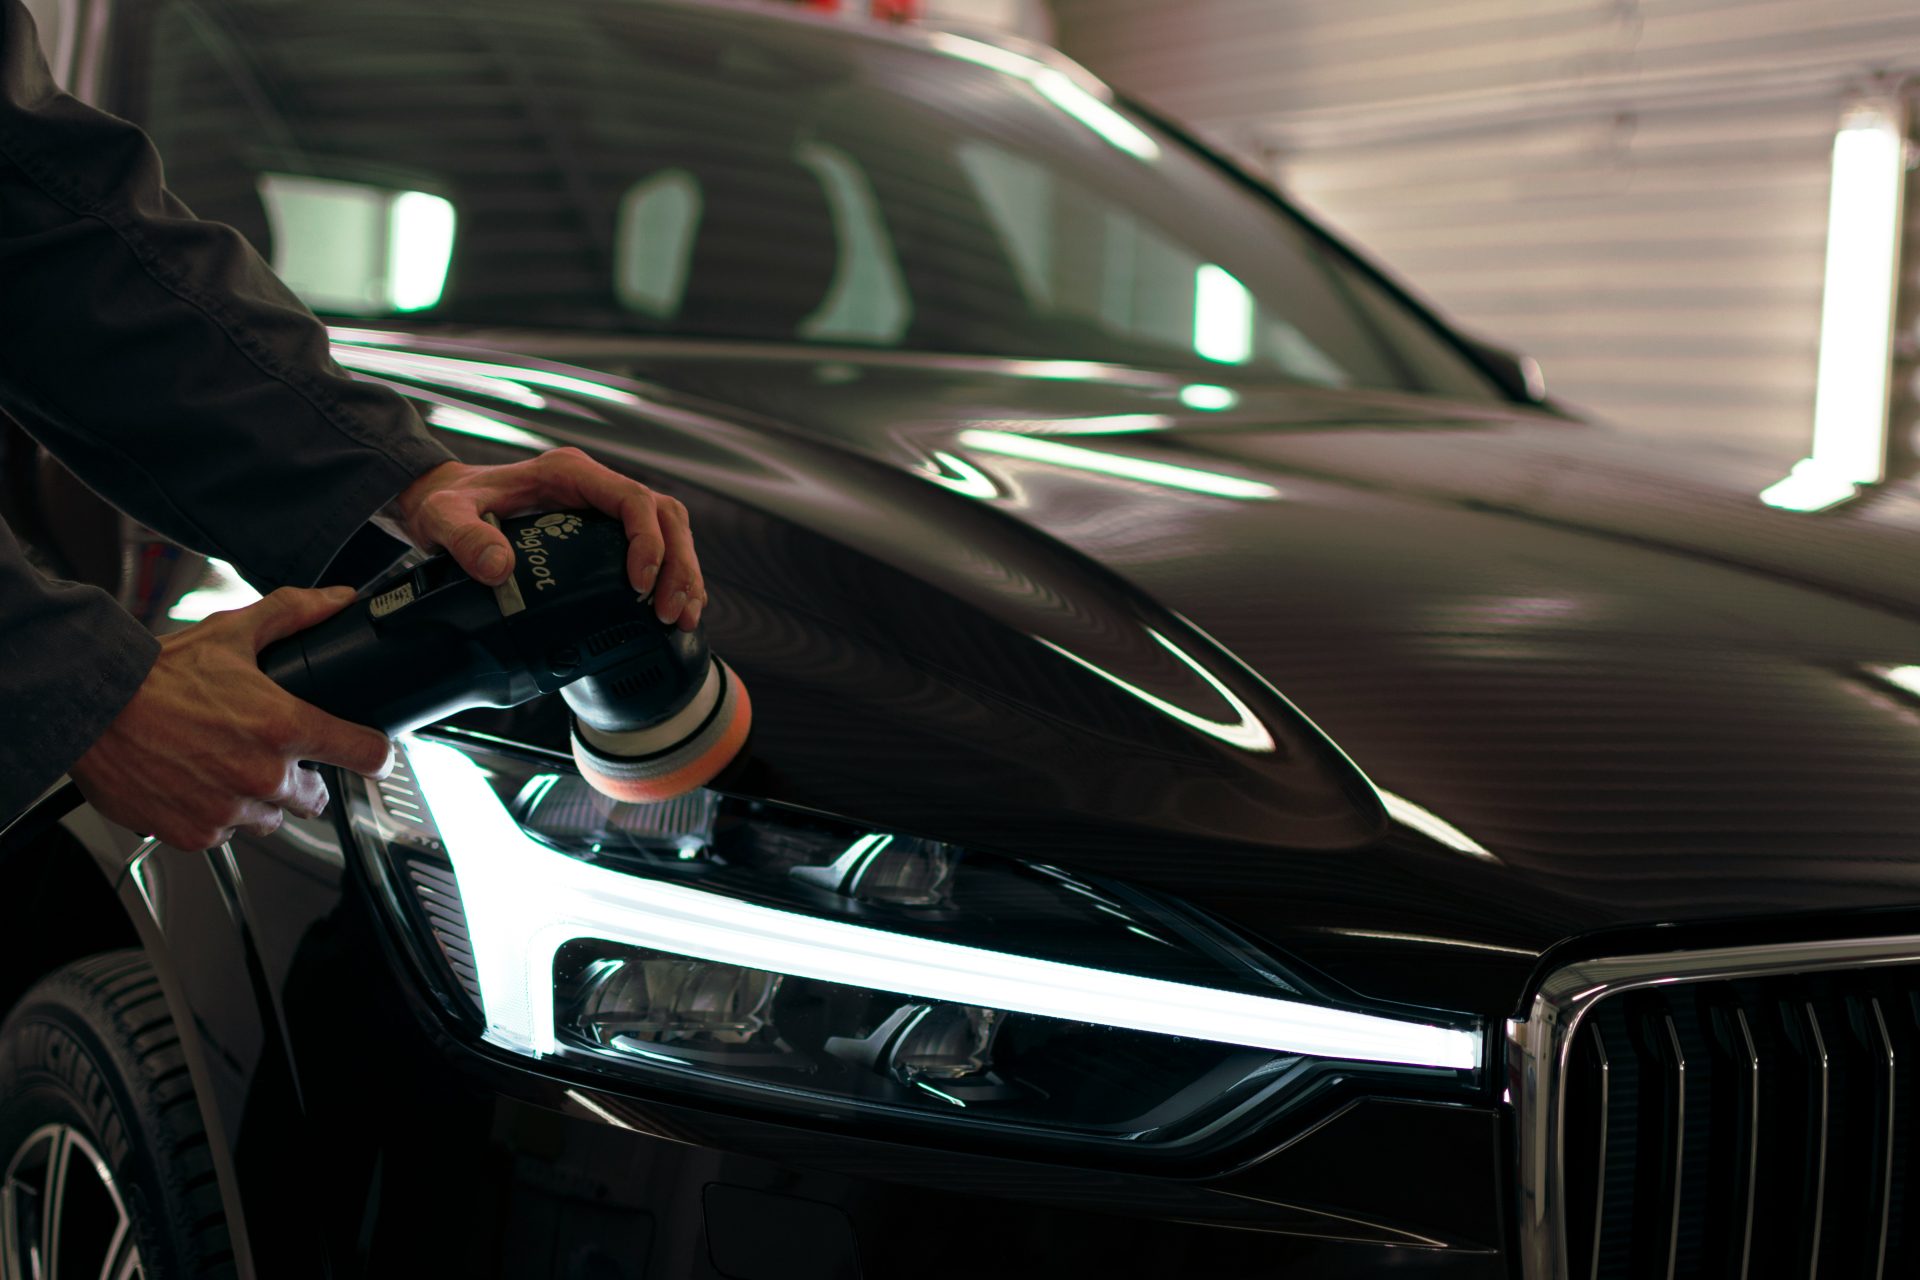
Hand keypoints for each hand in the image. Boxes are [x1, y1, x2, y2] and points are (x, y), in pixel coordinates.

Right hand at [70, 587, 395, 850]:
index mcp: (284, 727)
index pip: (367, 755)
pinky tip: (197, 783)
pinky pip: (225, 834)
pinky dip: (217, 815)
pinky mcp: (195, 834)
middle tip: (273, 753)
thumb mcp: (232, 632)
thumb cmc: (156, 674)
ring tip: (227, 765)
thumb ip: (294, 614)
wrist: (89, 708)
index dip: (378, 755)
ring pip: (270, 819)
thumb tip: (337, 599)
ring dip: (259, 799)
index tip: (377, 757)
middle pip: (317, 798)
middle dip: (303, 777)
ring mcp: (228, 811)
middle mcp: (262, 776)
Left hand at [394, 449, 706, 629]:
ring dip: (683, 573)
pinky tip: (674, 606)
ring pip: (669, 529)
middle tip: (670, 613)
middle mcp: (594, 485)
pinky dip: (671, 575)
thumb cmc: (447, 502)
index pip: (633, 499)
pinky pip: (655, 544)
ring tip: (680, 617)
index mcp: (569, 473)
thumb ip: (465, 537)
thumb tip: (499, 568)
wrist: (441, 500)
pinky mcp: (604, 529)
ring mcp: (603, 505)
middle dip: (678, 565)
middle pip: (664, 516)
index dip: (647, 542)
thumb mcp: (445, 516)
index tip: (639, 586)